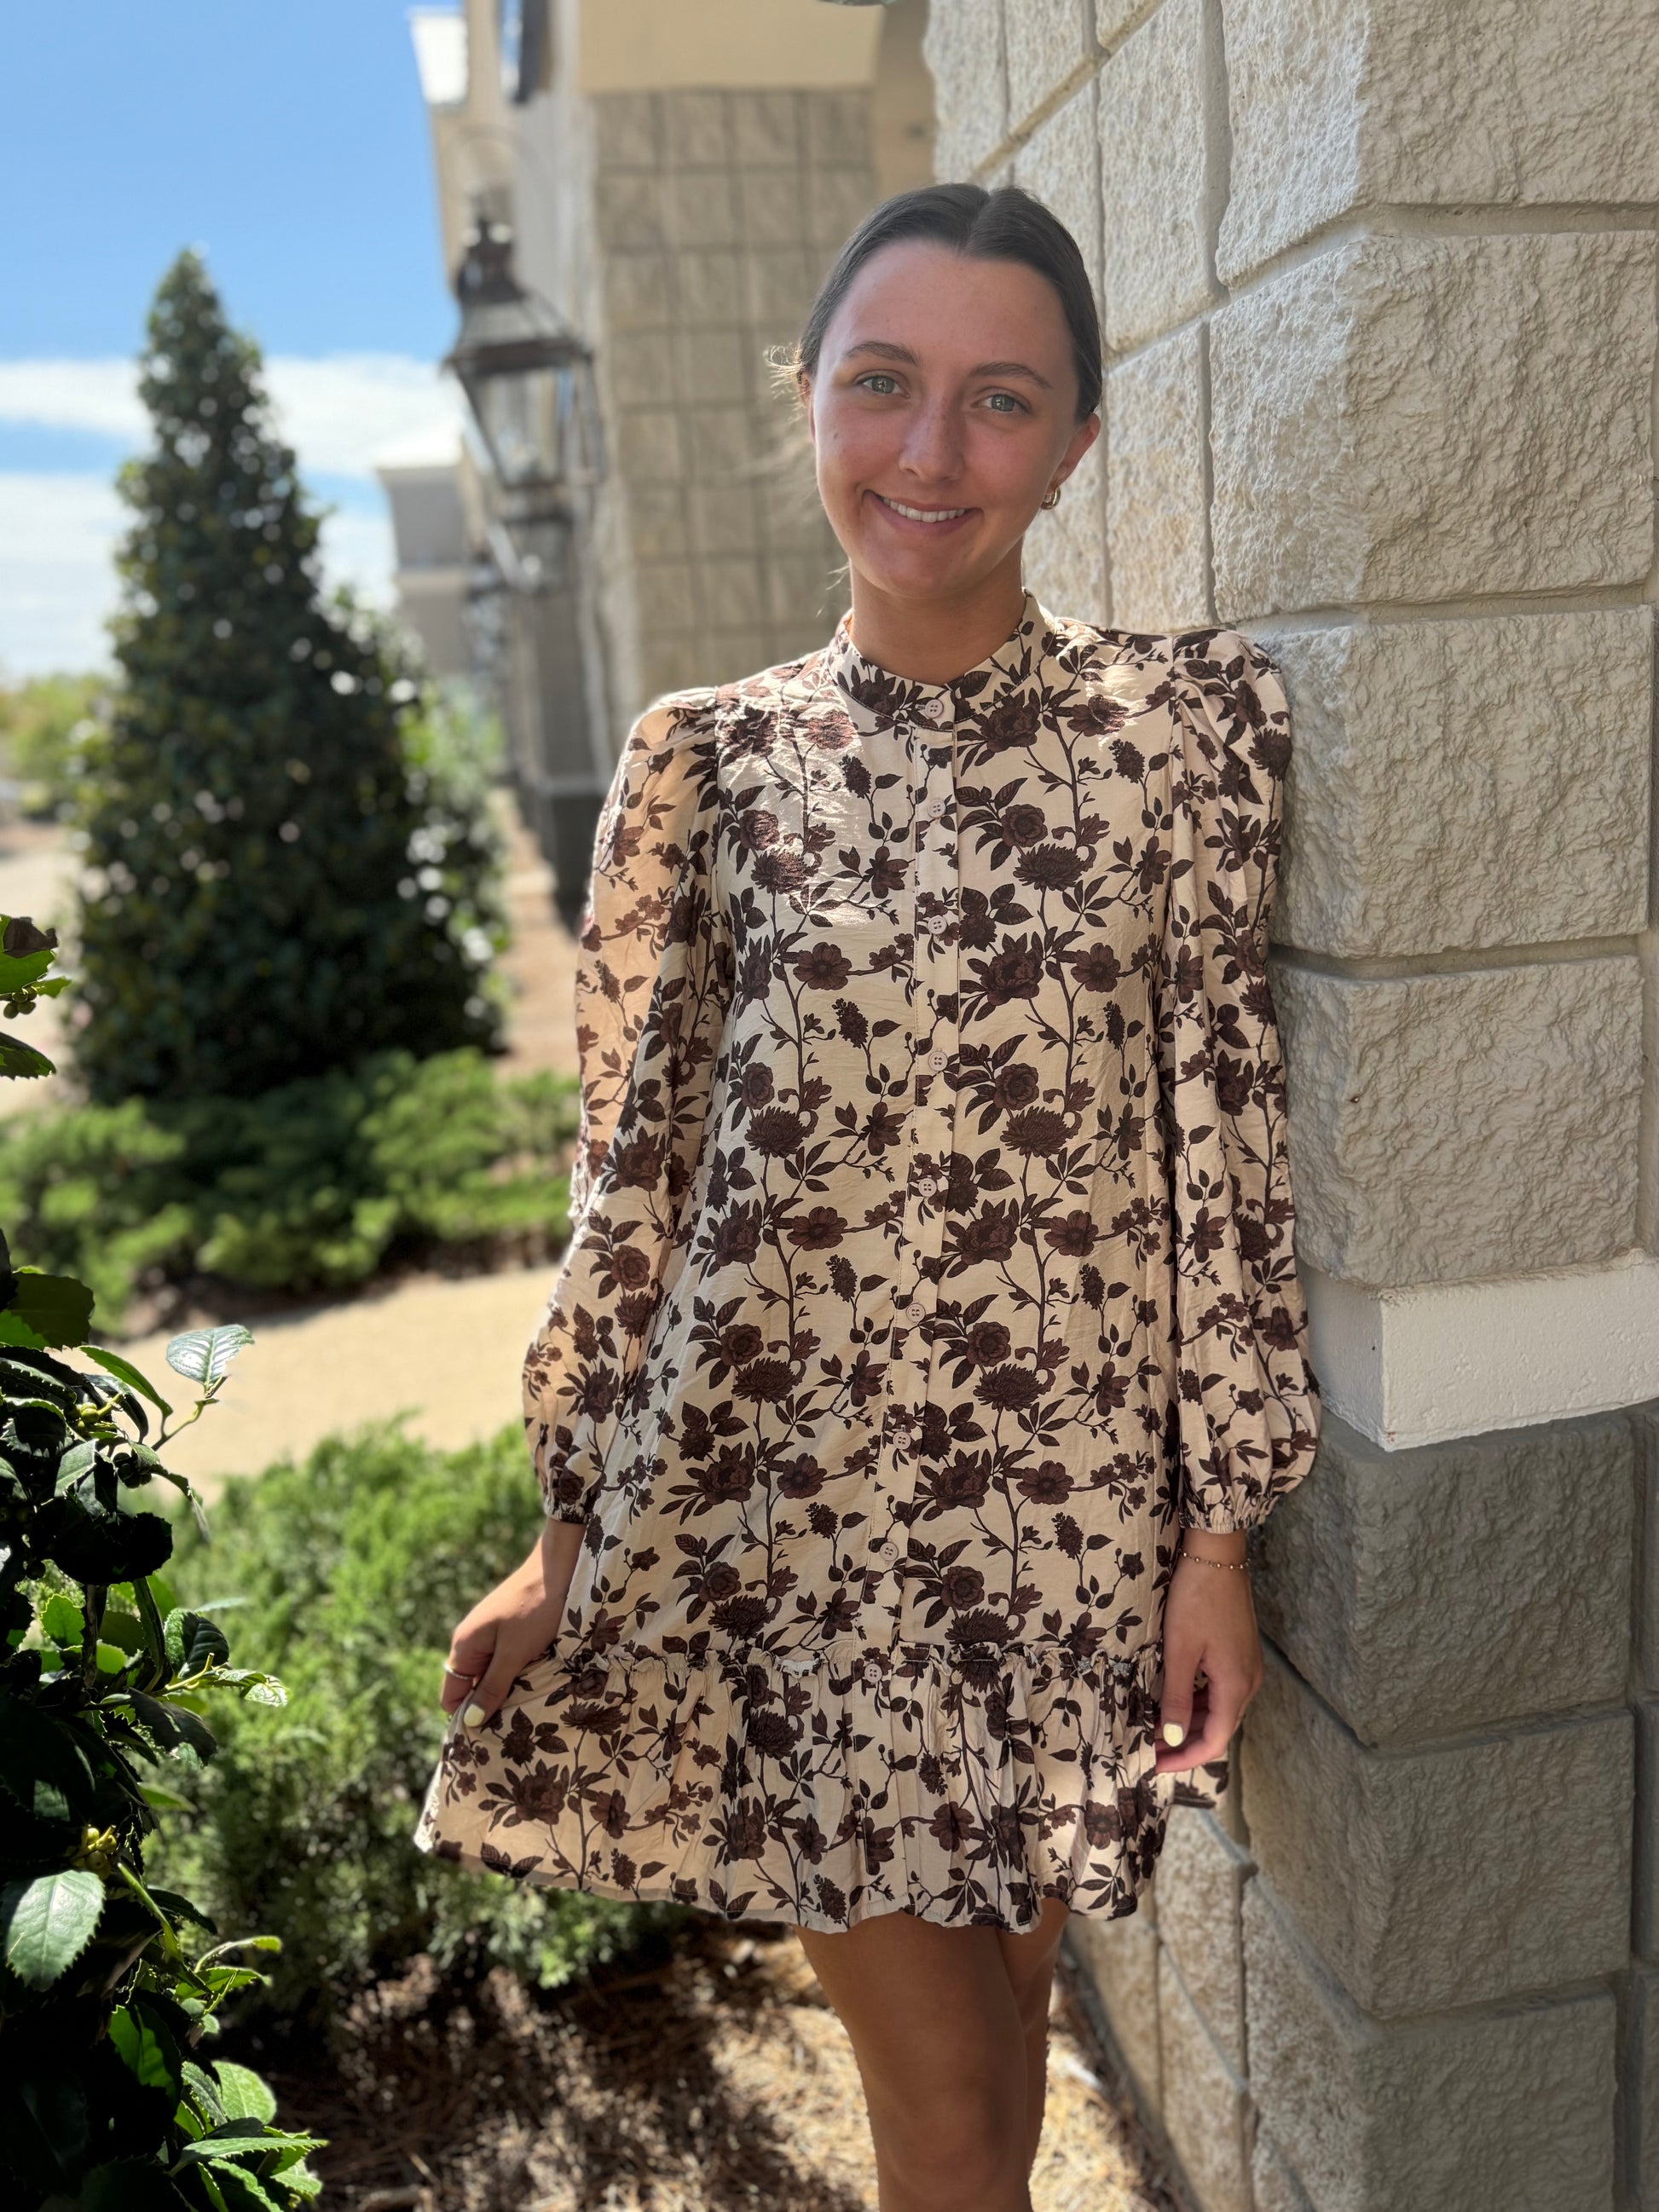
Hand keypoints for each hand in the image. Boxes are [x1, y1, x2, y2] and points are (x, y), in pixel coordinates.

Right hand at [440, 1519, 583, 1726]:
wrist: (561, 1564)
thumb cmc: (536, 1608)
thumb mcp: (514, 1653)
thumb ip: (492, 1687)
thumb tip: (470, 1723)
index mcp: (464, 1647)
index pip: (452, 1698)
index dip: (467, 1718)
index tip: (491, 1736)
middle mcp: (471, 1642)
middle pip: (471, 1689)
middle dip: (490, 1707)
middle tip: (516, 1726)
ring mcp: (490, 1635)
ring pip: (491, 1676)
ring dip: (507, 1691)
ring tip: (529, 1706)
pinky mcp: (509, 1630)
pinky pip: (505, 1662)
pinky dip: (517, 1674)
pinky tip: (536, 1681)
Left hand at [1154, 1533, 1262, 1775]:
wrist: (1217, 1555)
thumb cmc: (1197, 1599)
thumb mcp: (1180, 1650)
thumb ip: (1176, 1696)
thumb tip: (1172, 1737)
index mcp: (1237, 1686)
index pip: (1213, 1741)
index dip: (1185, 1758)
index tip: (1155, 1766)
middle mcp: (1248, 1682)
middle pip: (1218, 1728)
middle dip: (1184, 1743)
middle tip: (1149, 1750)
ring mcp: (1246, 1667)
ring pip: (1218, 1709)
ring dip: (1189, 1723)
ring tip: (1155, 1729)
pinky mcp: (1239, 1653)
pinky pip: (1219, 1690)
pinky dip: (1197, 1702)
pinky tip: (1172, 1700)